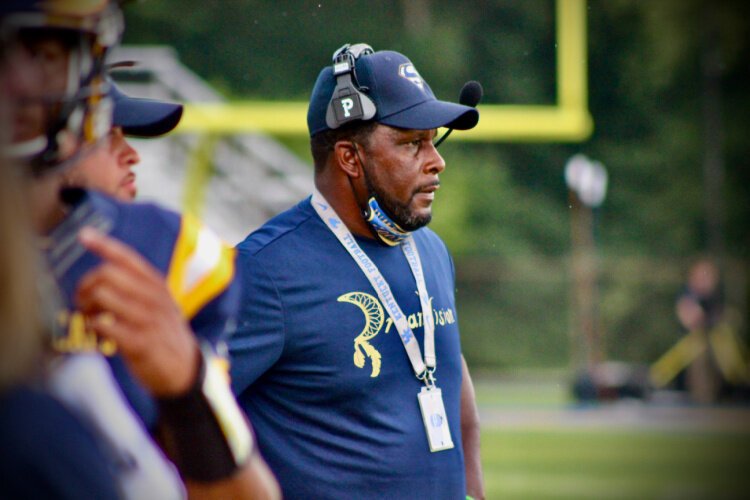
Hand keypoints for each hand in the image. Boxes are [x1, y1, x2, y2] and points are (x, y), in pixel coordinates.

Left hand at [75, 226, 199, 396]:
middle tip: (83, 300)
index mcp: (157, 285)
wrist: (184, 369)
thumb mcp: (159, 305)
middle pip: (107, 274)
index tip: (84, 235)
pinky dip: (92, 326)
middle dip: (86, 285)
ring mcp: (148, 319)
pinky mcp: (140, 342)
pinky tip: (96, 332)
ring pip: (103, 296)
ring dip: (86, 306)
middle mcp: (154, 298)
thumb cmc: (163, 334)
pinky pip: (104, 325)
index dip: (104, 244)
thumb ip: (137, 288)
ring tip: (89, 317)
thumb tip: (101, 275)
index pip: (128, 258)